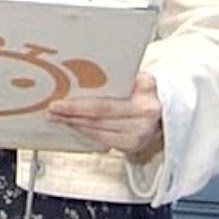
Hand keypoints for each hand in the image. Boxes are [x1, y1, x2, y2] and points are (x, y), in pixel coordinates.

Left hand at [47, 72, 163, 159]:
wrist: (166, 110)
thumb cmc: (147, 90)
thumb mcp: (139, 78)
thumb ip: (119, 76)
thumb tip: (84, 70)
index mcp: (144, 101)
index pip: (104, 106)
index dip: (78, 106)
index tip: (59, 103)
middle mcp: (143, 122)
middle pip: (98, 121)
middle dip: (71, 115)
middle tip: (52, 110)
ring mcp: (138, 138)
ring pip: (98, 132)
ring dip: (75, 125)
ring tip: (58, 117)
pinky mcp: (132, 148)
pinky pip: (103, 139)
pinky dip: (86, 132)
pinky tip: (75, 124)